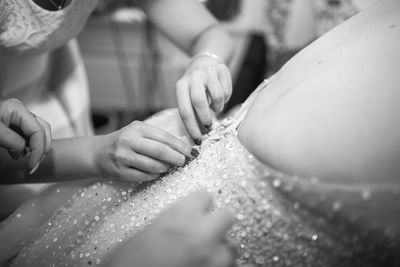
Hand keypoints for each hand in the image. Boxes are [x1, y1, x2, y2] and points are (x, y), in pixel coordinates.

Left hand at [0, 99, 51, 170]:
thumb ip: (13, 142)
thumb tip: (23, 152)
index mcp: (17, 109)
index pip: (38, 131)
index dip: (38, 149)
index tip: (31, 165)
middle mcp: (21, 112)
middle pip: (44, 130)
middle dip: (42, 149)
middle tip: (33, 165)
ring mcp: (18, 119)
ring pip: (40, 133)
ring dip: (37, 148)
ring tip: (29, 160)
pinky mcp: (15, 127)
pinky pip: (29, 137)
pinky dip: (30, 148)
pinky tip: (21, 155)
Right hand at [95, 120, 192, 181]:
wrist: (99, 152)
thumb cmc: (126, 141)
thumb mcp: (140, 132)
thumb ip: (159, 138)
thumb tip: (185, 147)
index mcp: (137, 128)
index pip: (165, 137)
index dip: (181, 146)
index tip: (192, 152)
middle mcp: (129, 141)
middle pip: (160, 151)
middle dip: (176, 158)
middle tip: (183, 162)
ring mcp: (123, 157)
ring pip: (154, 166)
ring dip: (166, 168)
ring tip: (168, 166)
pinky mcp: (121, 172)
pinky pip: (145, 176)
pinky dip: (155, 175)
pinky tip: (156, 172)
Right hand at [108, 191, 235, 266]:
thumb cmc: (129, 260)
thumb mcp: (143, 235)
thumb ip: (166, 224)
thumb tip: (173, 226)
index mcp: (181, 216)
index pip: (204, 196)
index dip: (198, 204)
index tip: (194, 210)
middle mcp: (203, 232)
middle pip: (227, 216)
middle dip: (218, 223)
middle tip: (206, 232)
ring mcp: (214, 257)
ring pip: (231, 248)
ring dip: (220, 251)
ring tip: (206, 257)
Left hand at [176, 54, 231, 142]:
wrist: (206, 64)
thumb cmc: (196, 88)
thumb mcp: (189, 97)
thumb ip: (192, 113)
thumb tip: (199, 137)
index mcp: (181, 85)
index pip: (184, 110)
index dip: (191, 127)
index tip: (198, 139)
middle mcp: (193, 77)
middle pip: (198, 101)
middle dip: (205, 117)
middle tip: (209, 125)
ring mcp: (208, 72)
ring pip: (216, 97)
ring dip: (218, 107)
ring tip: (215, 108)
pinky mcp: (222, 70)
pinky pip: (226, 91)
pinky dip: (225, 99)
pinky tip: (220, 97)